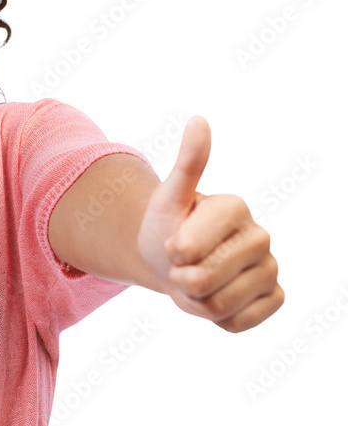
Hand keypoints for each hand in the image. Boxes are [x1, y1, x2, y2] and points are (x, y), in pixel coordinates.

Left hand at [136, 116, 283, 331]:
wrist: (173, 260)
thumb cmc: (168, 226)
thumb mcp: (168, 196)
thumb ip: (187, 163)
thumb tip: (199, 119)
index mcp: (235, 206)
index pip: (189, 247)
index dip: (172, 252)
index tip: (173, 242)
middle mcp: (260, 235)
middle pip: (205, 280)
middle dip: (180, 279)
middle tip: (181, 266)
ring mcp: (271, 268)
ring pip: (220, 305)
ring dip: (195, 301)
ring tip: (195, 282)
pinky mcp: (275, 297)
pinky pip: (239, 323)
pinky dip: (216, 319)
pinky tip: (215, 298)